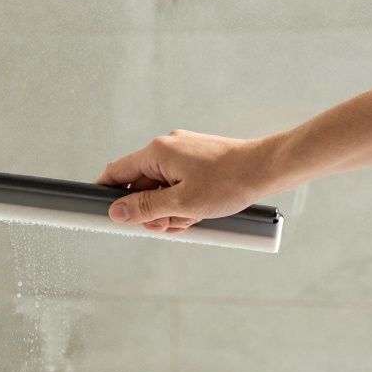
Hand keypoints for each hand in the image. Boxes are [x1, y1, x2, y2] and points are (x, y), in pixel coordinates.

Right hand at [95, 130, 284, 232]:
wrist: (268, 169)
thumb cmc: (229, 182)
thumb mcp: (182, 204)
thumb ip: (146, 208)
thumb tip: (116, 212)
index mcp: (158, 152)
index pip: (117, 172)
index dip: (107, 194)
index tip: (103, 212)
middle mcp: (168, 147)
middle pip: (142, 186)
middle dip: (152, 211)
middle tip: (170, 224)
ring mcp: (184, 153)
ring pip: (163, 189)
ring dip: (172, 210)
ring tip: (194, 217)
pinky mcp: (198, 161)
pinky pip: (180, 185)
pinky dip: (186, 202)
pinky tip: (202, 211)